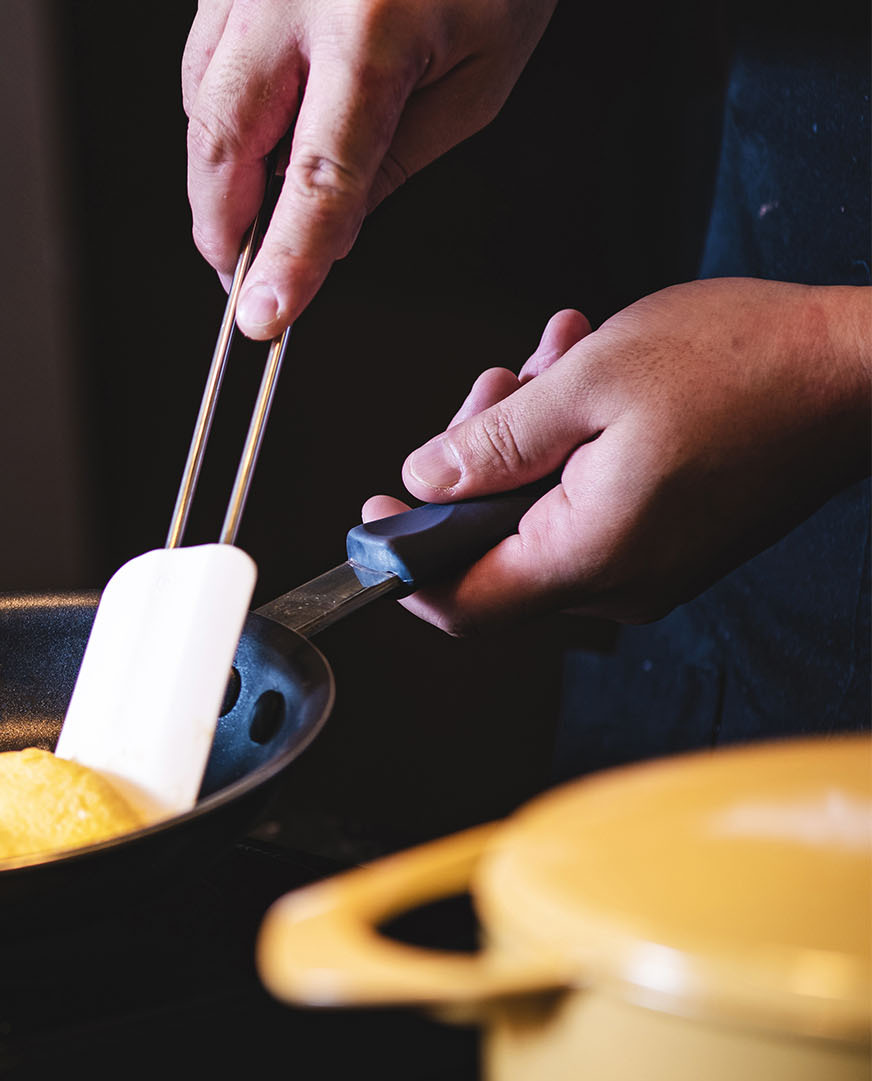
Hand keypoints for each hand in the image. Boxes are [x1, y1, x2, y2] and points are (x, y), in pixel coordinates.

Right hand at [182, 0, 555, 337]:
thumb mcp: (477, 75)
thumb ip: (397, 159)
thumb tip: (329, 233)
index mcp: (372, 26)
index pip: (319, 173)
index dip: (286, 255)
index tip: (263, 315)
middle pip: (223, 141)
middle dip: (222, 224)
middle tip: (243, 275)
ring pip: (198, 103)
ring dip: (221, 169)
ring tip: (261, 201)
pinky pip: (203, 58)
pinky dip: (220, 111)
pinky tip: (258, 128)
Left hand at [362, 280, 871, 634]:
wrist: (867, 366)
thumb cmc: (744, 362)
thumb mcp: (586, 382)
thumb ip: (491, 443)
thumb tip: (424, 481)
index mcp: (588, 556)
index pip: (458, 604)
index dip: (402, 560)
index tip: (374, 511)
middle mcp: (619, 583)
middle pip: (493, 554)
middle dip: (472, 465)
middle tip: (492, 387)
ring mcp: (654, 567)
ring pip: (540, 519)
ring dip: (524, 440)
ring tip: (547, 360)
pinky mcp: (678, 541)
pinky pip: (591, 508)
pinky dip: (570, 449)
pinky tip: (584, 378)